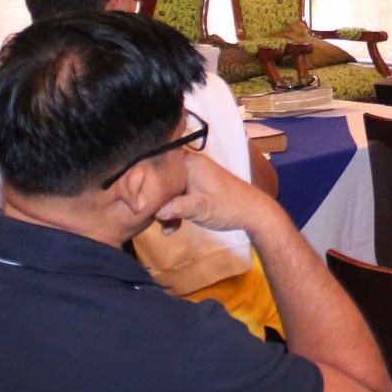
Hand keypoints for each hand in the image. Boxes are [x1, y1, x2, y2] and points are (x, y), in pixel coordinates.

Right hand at [154, 153, 277, 233]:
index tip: (138, 196)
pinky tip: (172, 228)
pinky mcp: (198, 189)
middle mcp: (190, 165)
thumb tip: (154, 211)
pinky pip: (179, 197)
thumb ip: (176, 208)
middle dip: (156, 200)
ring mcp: (194, 177)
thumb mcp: (200, 208)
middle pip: (163, 180)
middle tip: (151, 218)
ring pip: (170, 191)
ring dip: (166, 210)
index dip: (146, 179)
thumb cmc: (228, 206)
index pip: (159, 165)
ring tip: (167, 228)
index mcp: (190, 163)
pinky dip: (175, 211)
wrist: (253, 213)